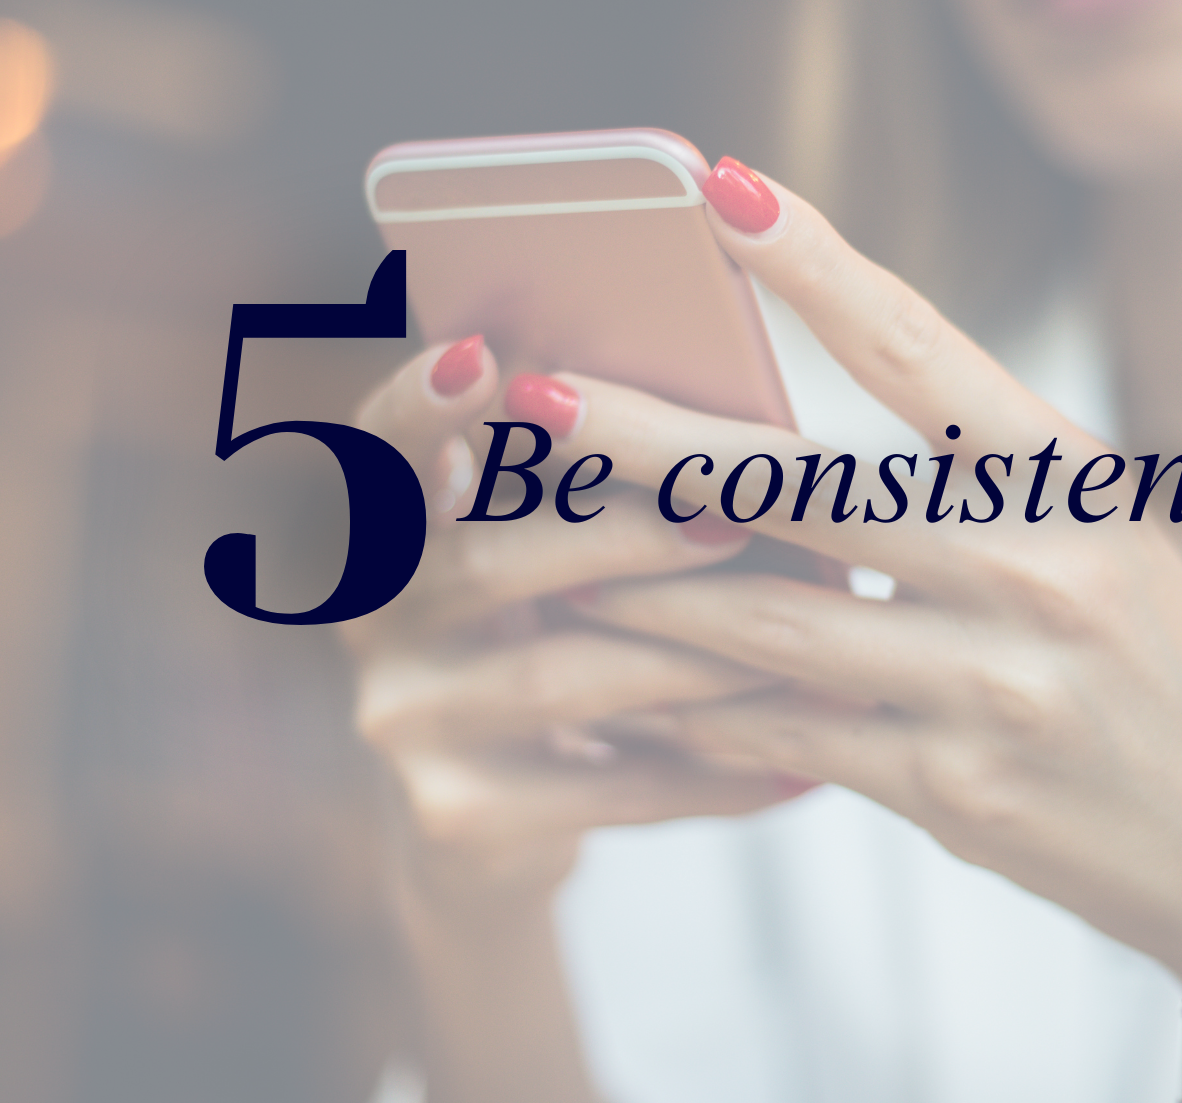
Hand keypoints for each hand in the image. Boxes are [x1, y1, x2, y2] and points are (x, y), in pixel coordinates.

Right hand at [343, 334, 805, 923]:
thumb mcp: (543, 553)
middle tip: (732, 520)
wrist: (490, 824)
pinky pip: (610, 787)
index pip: (381, 444)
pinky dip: (713, 774)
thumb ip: (583, 484)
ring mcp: (405, 721)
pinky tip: (800, 769)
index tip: (482, 358)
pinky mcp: (459, 815)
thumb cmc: (555, 635)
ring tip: (808, 647)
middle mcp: (373, 617)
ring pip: (561, 676)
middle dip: (621, 535)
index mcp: (387, 522)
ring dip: (695, 656)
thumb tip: (731, 420)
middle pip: (486, 561)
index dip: (420, 404)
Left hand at [556, 169, 1181, 1003]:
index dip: (815, 264)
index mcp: (1073, 481)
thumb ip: (970, 486)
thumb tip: (781, 448)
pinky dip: (698, 714)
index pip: (922, 348)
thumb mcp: (1100, 542)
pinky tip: (624, 694)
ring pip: (767, 621)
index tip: (719, 191)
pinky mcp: (955, 789)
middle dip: (650, 440)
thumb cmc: (1158, 672)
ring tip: (537, 551)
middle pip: (802, 485)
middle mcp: (1035, 569)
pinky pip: (788, 738)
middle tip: (537, 394)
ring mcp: (993, 684)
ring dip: (638, 588)